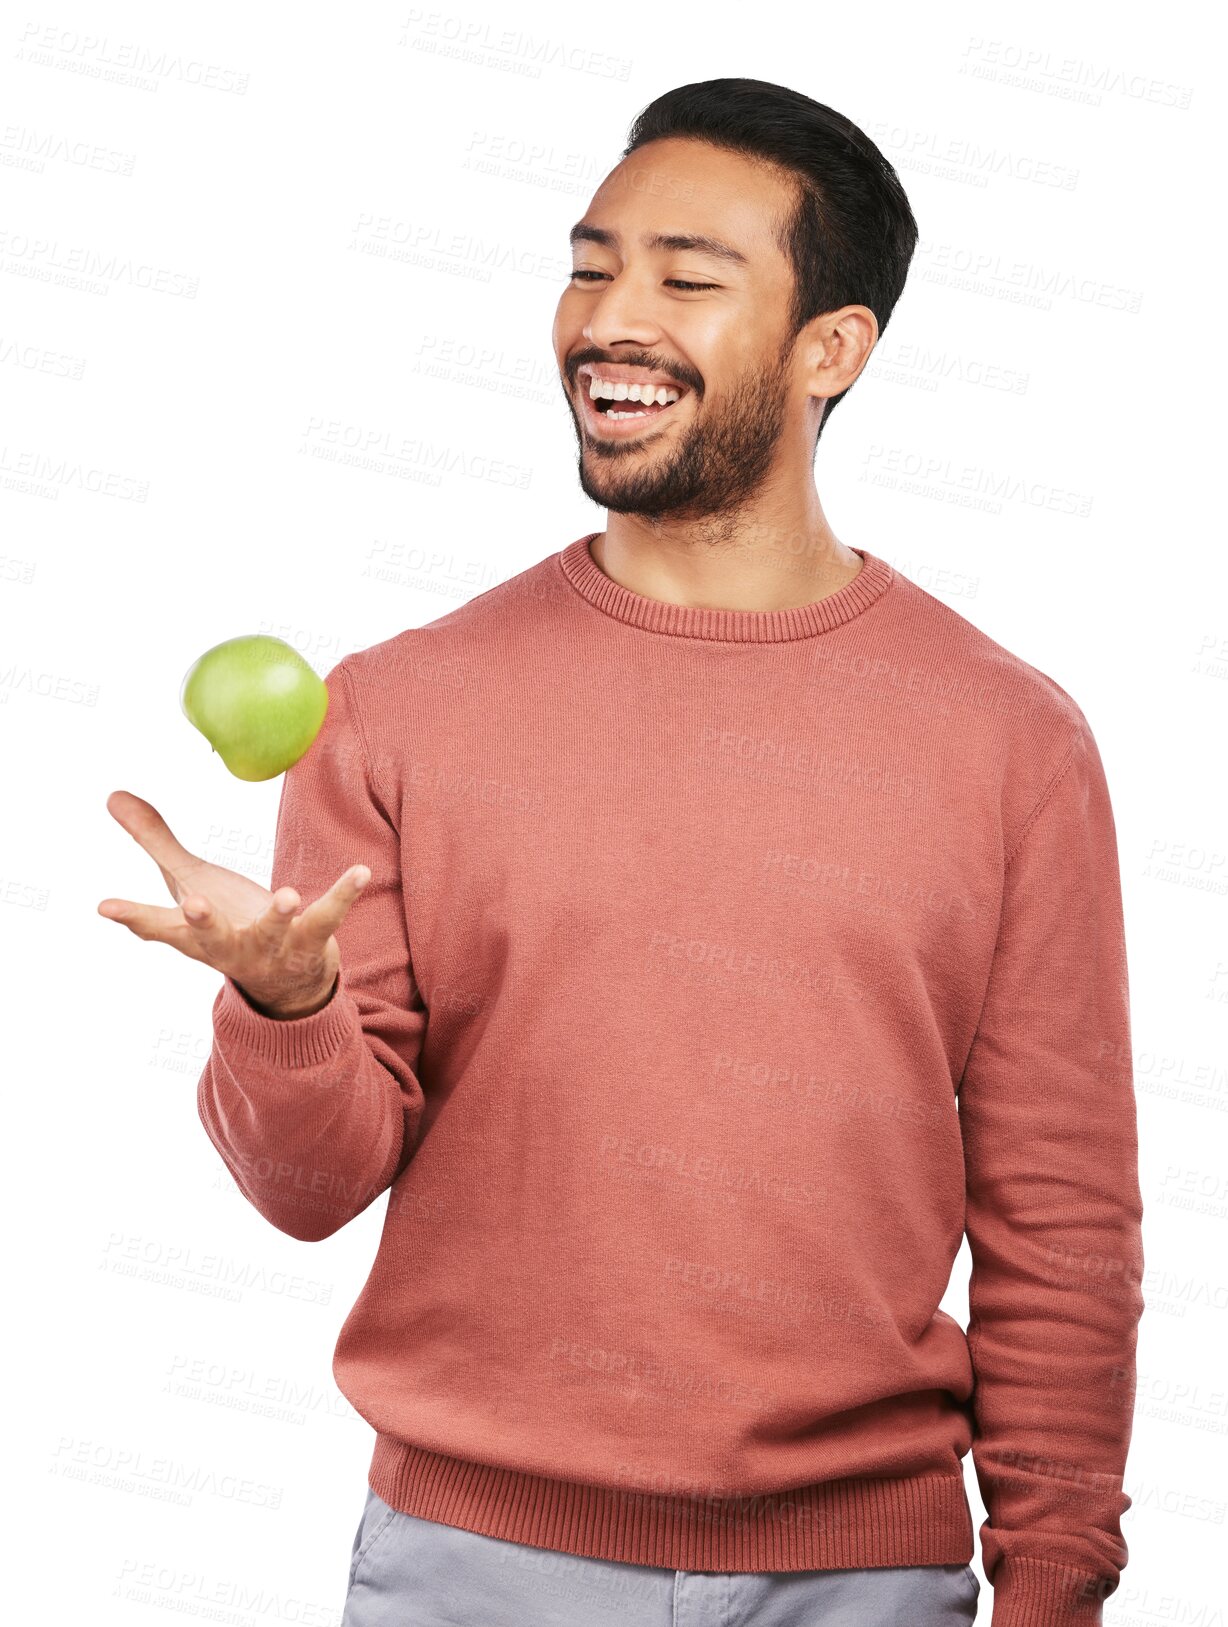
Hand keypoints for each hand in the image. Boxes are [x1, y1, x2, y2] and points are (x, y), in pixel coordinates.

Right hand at [98, 789, 369, 1017]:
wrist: (284, 983)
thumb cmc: (228, 924)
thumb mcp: (189, 882)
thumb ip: (155, 840)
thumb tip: (112, 794)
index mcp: (195, 934)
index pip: (157, 926)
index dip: (132, 915)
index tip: (105, 906)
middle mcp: (229, 947)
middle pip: (212, 939)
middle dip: (202, 924)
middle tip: (193, 905)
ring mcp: (271, 949)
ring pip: (272, 935)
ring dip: (278, 918)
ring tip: (287, 896)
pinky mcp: (309, 944)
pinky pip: (328, 919)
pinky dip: (344, 895)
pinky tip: (360, 872)